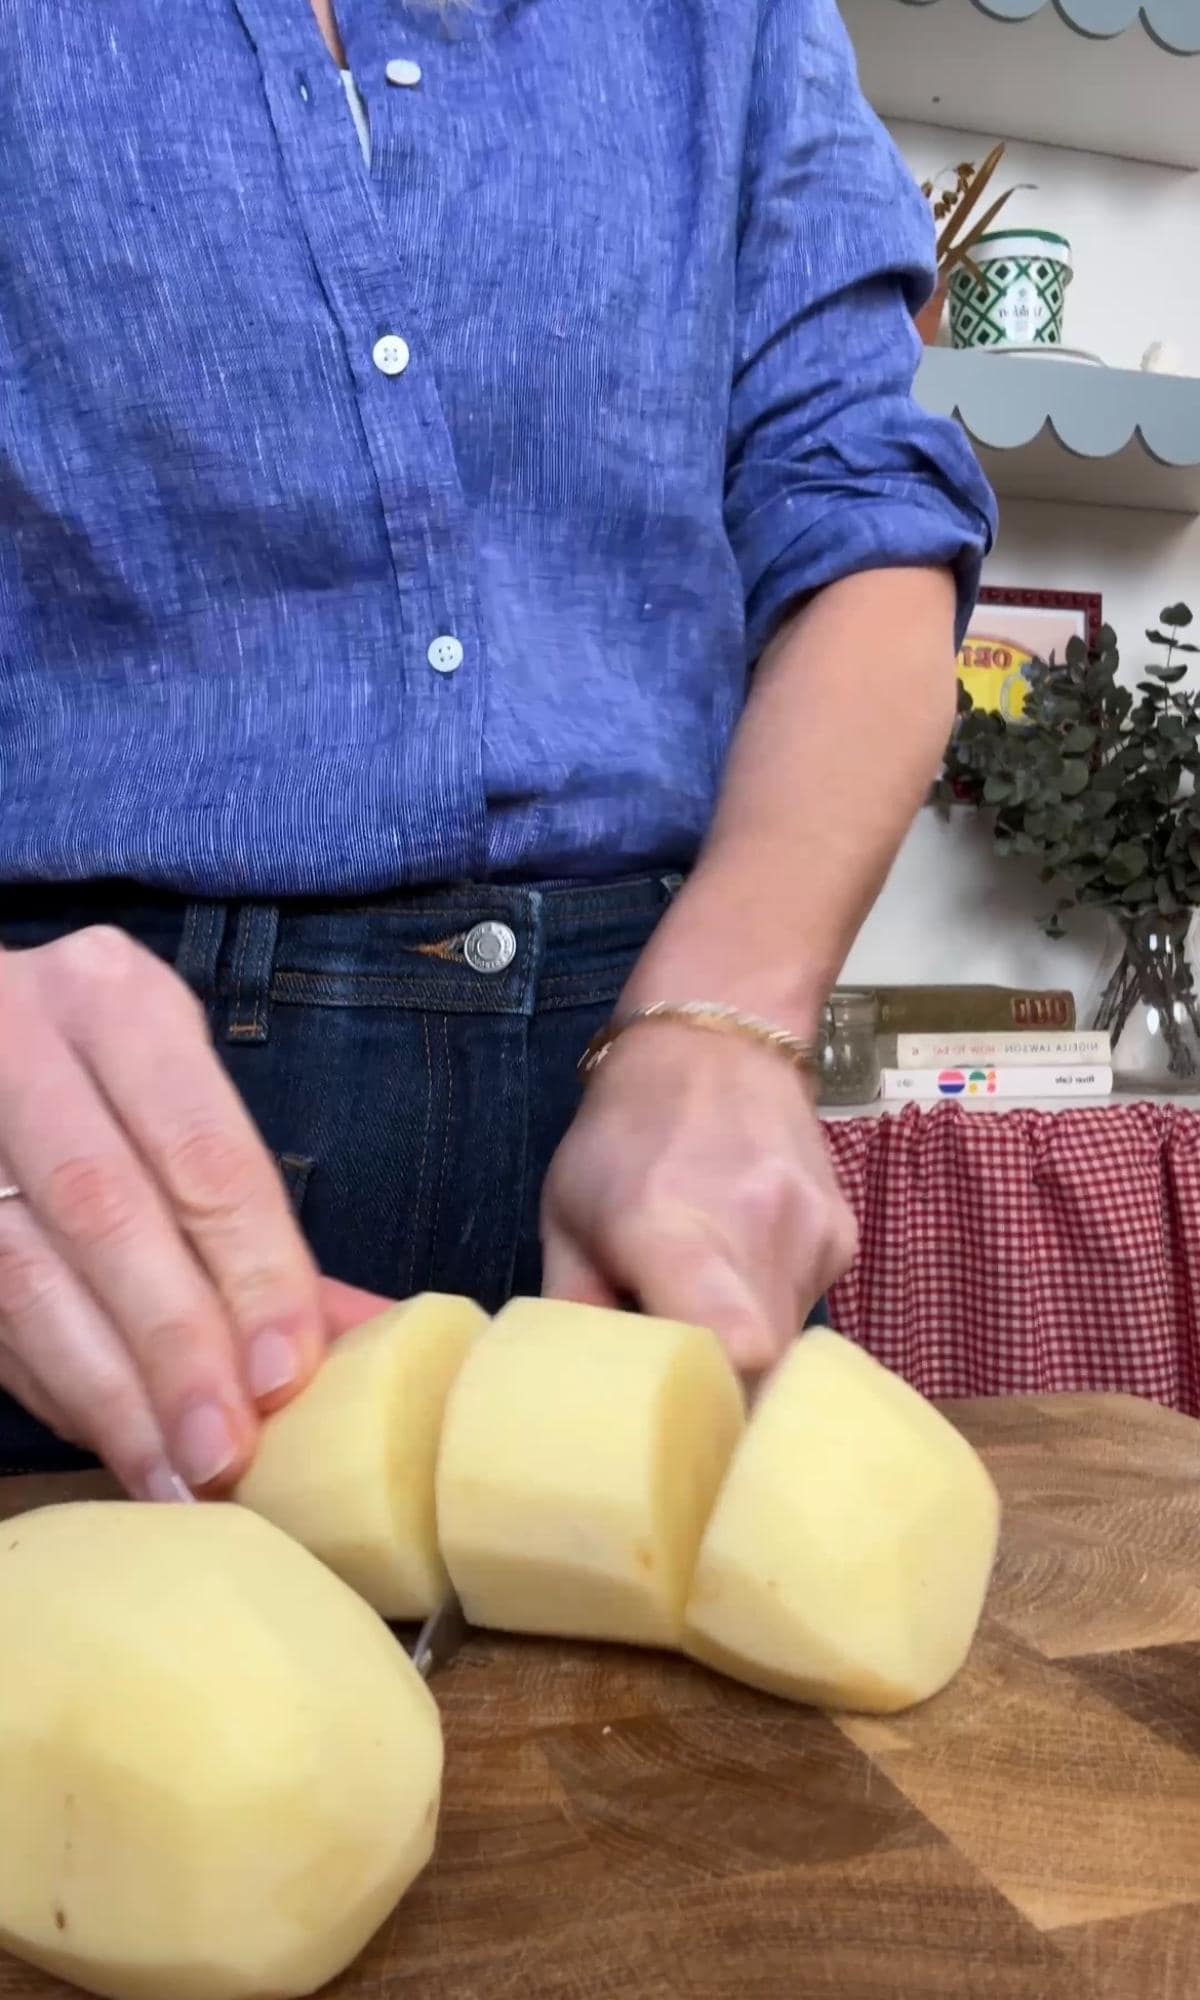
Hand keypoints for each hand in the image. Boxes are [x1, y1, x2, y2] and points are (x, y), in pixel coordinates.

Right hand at [0, 928, 385, 1496]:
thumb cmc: (92, 1070)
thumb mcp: (171, 1090)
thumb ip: (249, 1209)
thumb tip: (359, 1337)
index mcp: (116, 1001)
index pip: (202, 1151)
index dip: (251, 1270)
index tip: (286, 1376)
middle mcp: (20, 1038)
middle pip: (109, 1214)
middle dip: (175, 1348)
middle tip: (226, 1453)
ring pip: (27, 1276)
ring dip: (107, 1394)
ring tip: (172, 1477)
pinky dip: (54, 1386)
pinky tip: (111, 1437)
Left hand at [540, 1024, 856, 1372]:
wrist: (717, 1043)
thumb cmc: (623, 1134)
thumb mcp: (567, 1217)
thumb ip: (574, 1314)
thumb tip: (582, 1402)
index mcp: (671, 1231)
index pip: (734, 1338)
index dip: (721, 1399)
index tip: (692, 1426)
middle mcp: (757, 1233)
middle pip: (758, 1373)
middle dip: (721, 1398)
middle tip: (679, 1395)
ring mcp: (812, 1234)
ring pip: (787, 1347)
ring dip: (745, 1352)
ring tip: (702, 1308)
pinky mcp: (843, 1237)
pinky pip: (805, 1307)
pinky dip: (769, 1310)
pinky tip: (739, 1267)